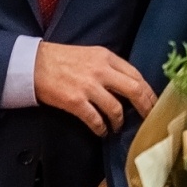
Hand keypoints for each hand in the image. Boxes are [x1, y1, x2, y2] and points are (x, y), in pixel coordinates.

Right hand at [33, 42, 154, 135]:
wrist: (32, 63)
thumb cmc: (61, 59)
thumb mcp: (90, 54)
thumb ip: (110, 67)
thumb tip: (129, 85)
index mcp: (106, 57)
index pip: (136, 75)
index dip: (148, 92)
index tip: (153, 103)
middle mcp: (101, 70)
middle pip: (134, 90)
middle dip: (145, 107)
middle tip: (148, 119)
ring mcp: (88, 86)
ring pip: (116, 109)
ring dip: (119, 122)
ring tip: (117, 127)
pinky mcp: (75, 101)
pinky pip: (95, 120)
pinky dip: (101, 128)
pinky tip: (102, 131)